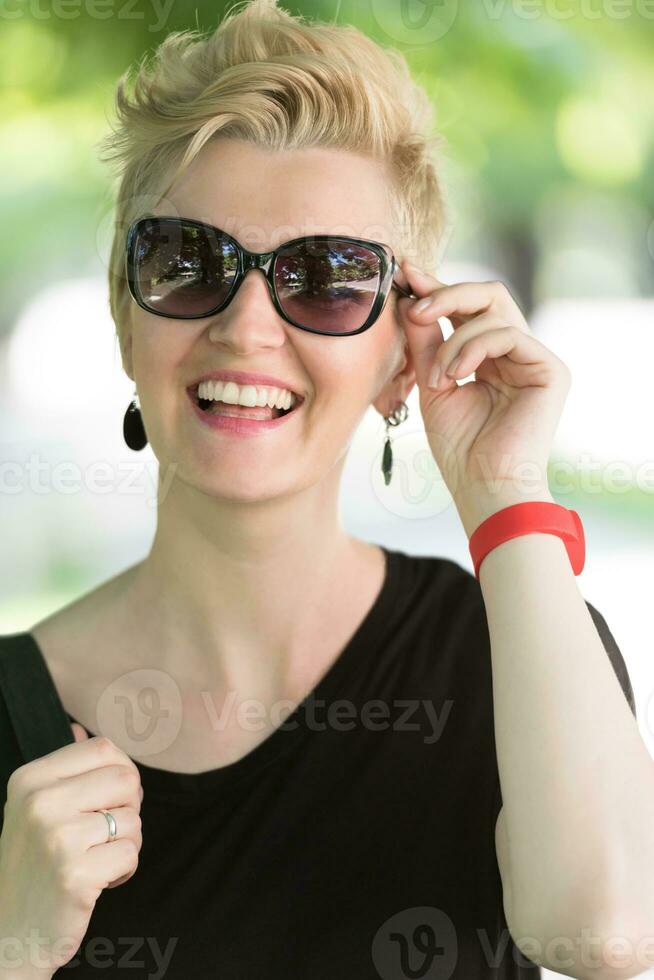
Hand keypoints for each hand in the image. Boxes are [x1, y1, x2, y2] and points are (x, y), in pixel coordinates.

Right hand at [0, 724, 143, 976]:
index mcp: (29, 780)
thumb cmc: (33, 866)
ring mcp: (56, 838)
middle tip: (103, 835)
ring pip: (132, 819)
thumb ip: (62, 770)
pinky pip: (130, 854)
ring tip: (94, 859)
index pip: (104, 748)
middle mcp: (39, 803)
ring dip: (125, 843)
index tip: (107, 800)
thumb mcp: (33, 809)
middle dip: (127, 808)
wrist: (11, 934)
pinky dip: (123, 870)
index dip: (120, 773)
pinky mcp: (75, 874)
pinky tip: (96, 881)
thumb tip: (80, 729)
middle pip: (125, 779)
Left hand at [396, 262, 570, 531]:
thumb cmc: (459, 448)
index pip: (467, 308)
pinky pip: (508, 334)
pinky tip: (455, 375)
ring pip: (494, 310)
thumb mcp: (433, 384)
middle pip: (487, 295)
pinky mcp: (551, 370)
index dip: (438, 288)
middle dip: (446, 294)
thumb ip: (426, 342)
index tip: (405, 274)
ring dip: (452, 339)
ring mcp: (535, 359)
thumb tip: (411, 299)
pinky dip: (473, 347)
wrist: (484, 487)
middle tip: (414, 308)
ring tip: (436, 378)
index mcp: (490, 356)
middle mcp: (516, 353)